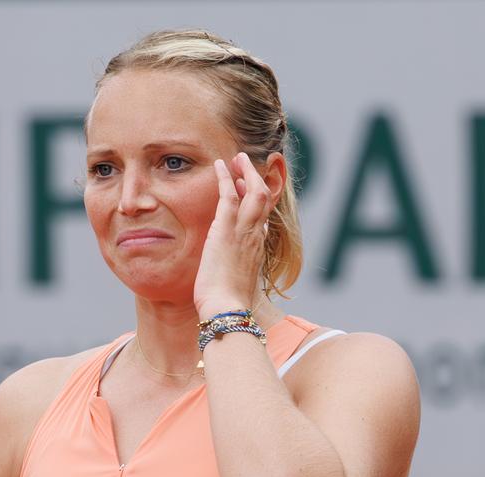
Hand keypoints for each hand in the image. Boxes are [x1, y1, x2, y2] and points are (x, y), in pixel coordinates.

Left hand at [194, 153, 274, 319]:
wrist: (226, 309)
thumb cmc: (228, 304)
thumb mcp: (237, 284)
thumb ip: (239, 272)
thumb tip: (236, 272)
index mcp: (258, 250)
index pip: (263, 219)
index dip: (258, 202)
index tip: (249, 191)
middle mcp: (256, 237)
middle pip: (264, 199)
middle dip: (257, 178)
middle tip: (246, 164)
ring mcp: (244, 231)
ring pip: (253, 191)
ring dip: (245, 171)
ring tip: (237, 158)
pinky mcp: (227, 229)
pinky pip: (230, 195)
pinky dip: (225, 177)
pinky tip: (220, 165)